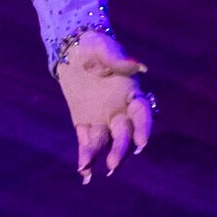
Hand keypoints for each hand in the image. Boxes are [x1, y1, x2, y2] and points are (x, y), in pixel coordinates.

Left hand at [55, 29, 153, 182]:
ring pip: (105, 142)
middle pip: (124, 134)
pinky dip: (85, 156)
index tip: (141, 144)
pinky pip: (87, 141)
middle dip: (120, 150)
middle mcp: (121, 111)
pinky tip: (83, 171)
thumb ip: (119, 59)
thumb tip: (138, 65)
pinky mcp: (84, 122)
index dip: (143, 129)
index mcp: (132, 94)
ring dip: (99, 157)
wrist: (73, 47)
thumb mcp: (104, 48)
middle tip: (113, 165)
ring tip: (88, 171)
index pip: (142, 114)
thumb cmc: (95, 45)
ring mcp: (103, 119)